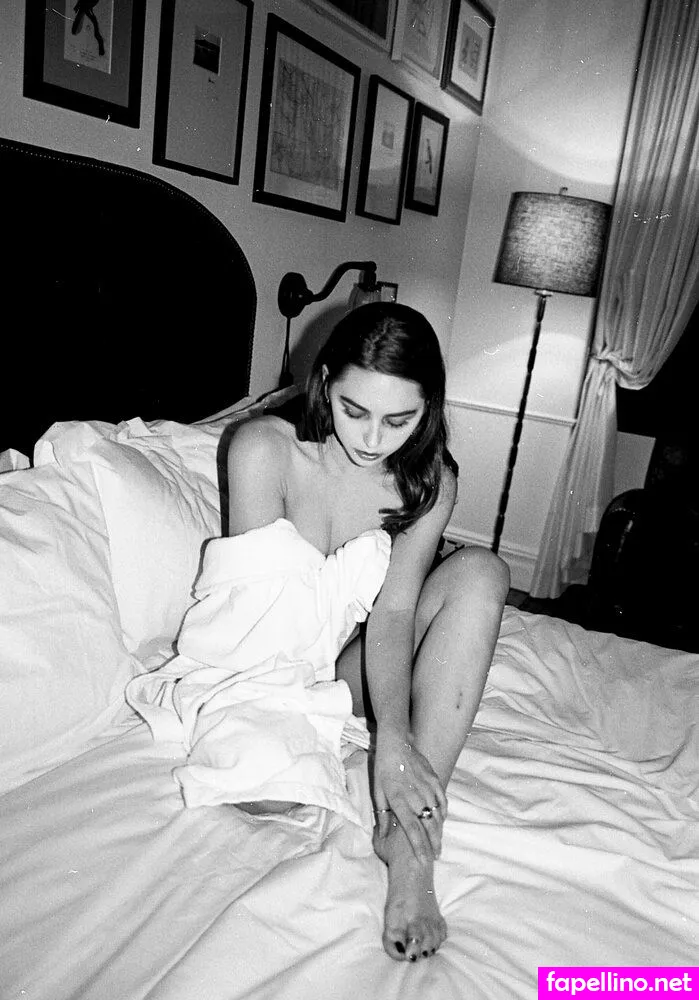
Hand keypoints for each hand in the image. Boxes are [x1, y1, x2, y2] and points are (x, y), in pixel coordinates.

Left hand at [372, 729, 447, 862]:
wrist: (396, 743)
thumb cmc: (383, 769)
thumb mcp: (377, 792)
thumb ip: (383, 815)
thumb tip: (383, 836)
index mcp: (400, 800)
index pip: (413, 830)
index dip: (420, 848)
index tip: (425, 862)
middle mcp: (416, 795)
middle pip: (428, 826)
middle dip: (433, 844)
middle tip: (435, 858)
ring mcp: (428, 787)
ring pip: (437, 815)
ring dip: (439, 831)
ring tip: (438, 844)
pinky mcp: (435, 780)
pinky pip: (442, 800)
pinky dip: (443, 812)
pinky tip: (441, 820)